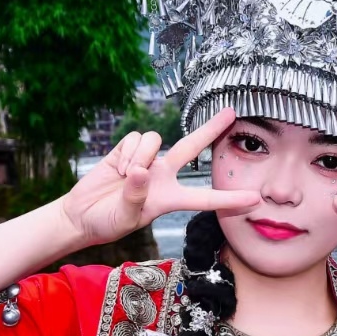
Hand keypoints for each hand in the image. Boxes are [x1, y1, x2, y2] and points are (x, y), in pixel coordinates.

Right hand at [60, 108, 259, 246]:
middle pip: (191, 147)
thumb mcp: (125, 218)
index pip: (205, 198)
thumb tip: (140, 170)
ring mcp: (146, 160)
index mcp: (170, 198)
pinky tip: (117, 167)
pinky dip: (126, 152)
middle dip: (210, 129)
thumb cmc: (107, 223)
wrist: (81, 215)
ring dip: (140, 156)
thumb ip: (135, 197)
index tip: (255, 200)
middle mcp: (163, 175)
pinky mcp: (126, 150)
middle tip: (231, 113)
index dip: (230, 200)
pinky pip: (135, 139)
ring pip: (156, 141)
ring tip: (126, 175)